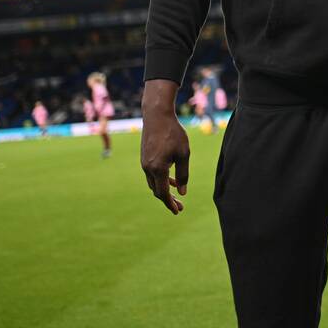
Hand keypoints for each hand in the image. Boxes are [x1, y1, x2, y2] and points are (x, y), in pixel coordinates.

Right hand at [140, 79, 190, 214]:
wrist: (156, 115)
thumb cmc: (173, 133)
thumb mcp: (183, 154)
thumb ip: (183, 174)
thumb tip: (182, 192)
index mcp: (157, 168)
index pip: (162, 193)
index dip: (170, 204)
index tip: (178, 211)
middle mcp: (148, 168)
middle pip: (157, 190)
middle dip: (168, 199)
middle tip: (180, 207)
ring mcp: (144, 162)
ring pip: (154, 182)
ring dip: (164, 189)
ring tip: (176, 194)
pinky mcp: (144, 157)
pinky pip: (152, 174)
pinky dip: (161, 179)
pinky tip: (170, 179)